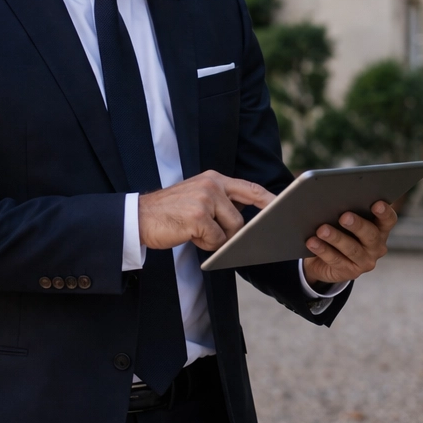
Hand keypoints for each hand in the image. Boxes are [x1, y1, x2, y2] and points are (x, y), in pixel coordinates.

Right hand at [139, 171, 274, 251]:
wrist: (138, 217)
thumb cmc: (169, 212)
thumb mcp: (196, 196)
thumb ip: (220, 201)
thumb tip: (244, 218)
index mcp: (214, 178)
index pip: (250, 188)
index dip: (269, 199)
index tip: (284, 207)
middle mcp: (211, 185)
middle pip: (240, 217)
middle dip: (230, 232)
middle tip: (208, 231)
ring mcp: (205, 199)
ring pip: (230, 230)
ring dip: (215, 238)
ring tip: (194, 230)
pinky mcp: (198, 216)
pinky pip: (216, 240)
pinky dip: (204, 244)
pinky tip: (188, 235)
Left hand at [301, 200, 397, 284]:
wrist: (323, 260)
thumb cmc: (337, 231)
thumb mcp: (344, 220)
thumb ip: (345, 210)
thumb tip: (331, 197)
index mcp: (379, 229)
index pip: (388, 220)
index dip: (385, 212)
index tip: (376, 204)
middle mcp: (376, 246)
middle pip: (371, 235)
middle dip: (357, 225)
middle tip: (344, 216)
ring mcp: (365, 261)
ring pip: (352, 249)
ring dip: (336, 238)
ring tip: (322, 230)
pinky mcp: (350, 272)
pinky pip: (335, 260)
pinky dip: (323, 250)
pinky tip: (312, 242)